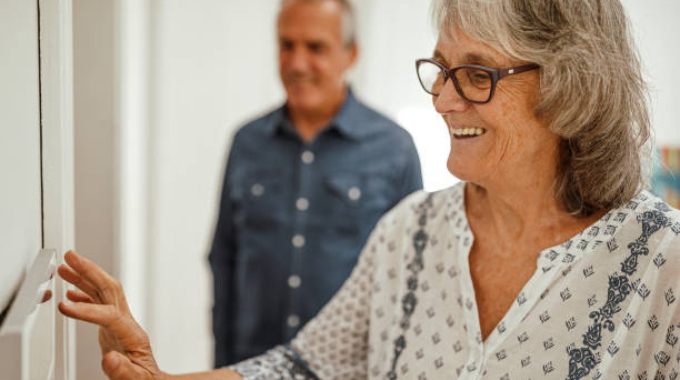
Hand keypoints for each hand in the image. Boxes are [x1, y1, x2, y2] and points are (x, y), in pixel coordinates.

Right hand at [58, 250, 166, 379]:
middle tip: (70, 257)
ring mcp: (121, 322)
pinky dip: (84, 296)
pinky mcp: (113, 327)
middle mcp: (127, 323)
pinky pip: (99, 304)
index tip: (64, 306)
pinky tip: (71, 293)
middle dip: (90, 270)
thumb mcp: (136, 379)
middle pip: (110, 289)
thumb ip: (123, 370)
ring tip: (65, 267)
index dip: (87, 310)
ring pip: (103, 292)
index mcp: (132, 335)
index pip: (110, 314)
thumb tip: (110, 359)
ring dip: (84, 277)